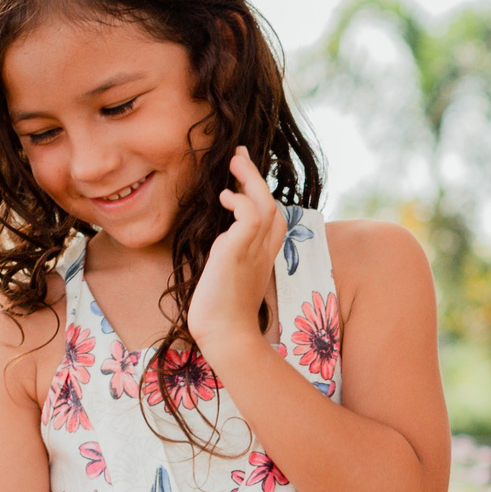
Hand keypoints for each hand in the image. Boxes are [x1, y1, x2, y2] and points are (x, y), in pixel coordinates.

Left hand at [190, 146, 285, 360]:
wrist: (226, 336)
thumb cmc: (222, 314)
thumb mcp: (228, 278)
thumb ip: (229, 258)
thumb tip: (219, 243)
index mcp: (262, 255)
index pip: (271, 217)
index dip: (259, 193)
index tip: (242, 175)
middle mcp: (263, 250)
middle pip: (271, 204)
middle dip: (255, 176)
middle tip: (239, 155)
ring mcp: (254, 251)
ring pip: (265, 204)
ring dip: (251, 179)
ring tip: (235, 162)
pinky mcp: (238, 252)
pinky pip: (250, 217)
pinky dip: (241, 202)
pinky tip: (226, 198)